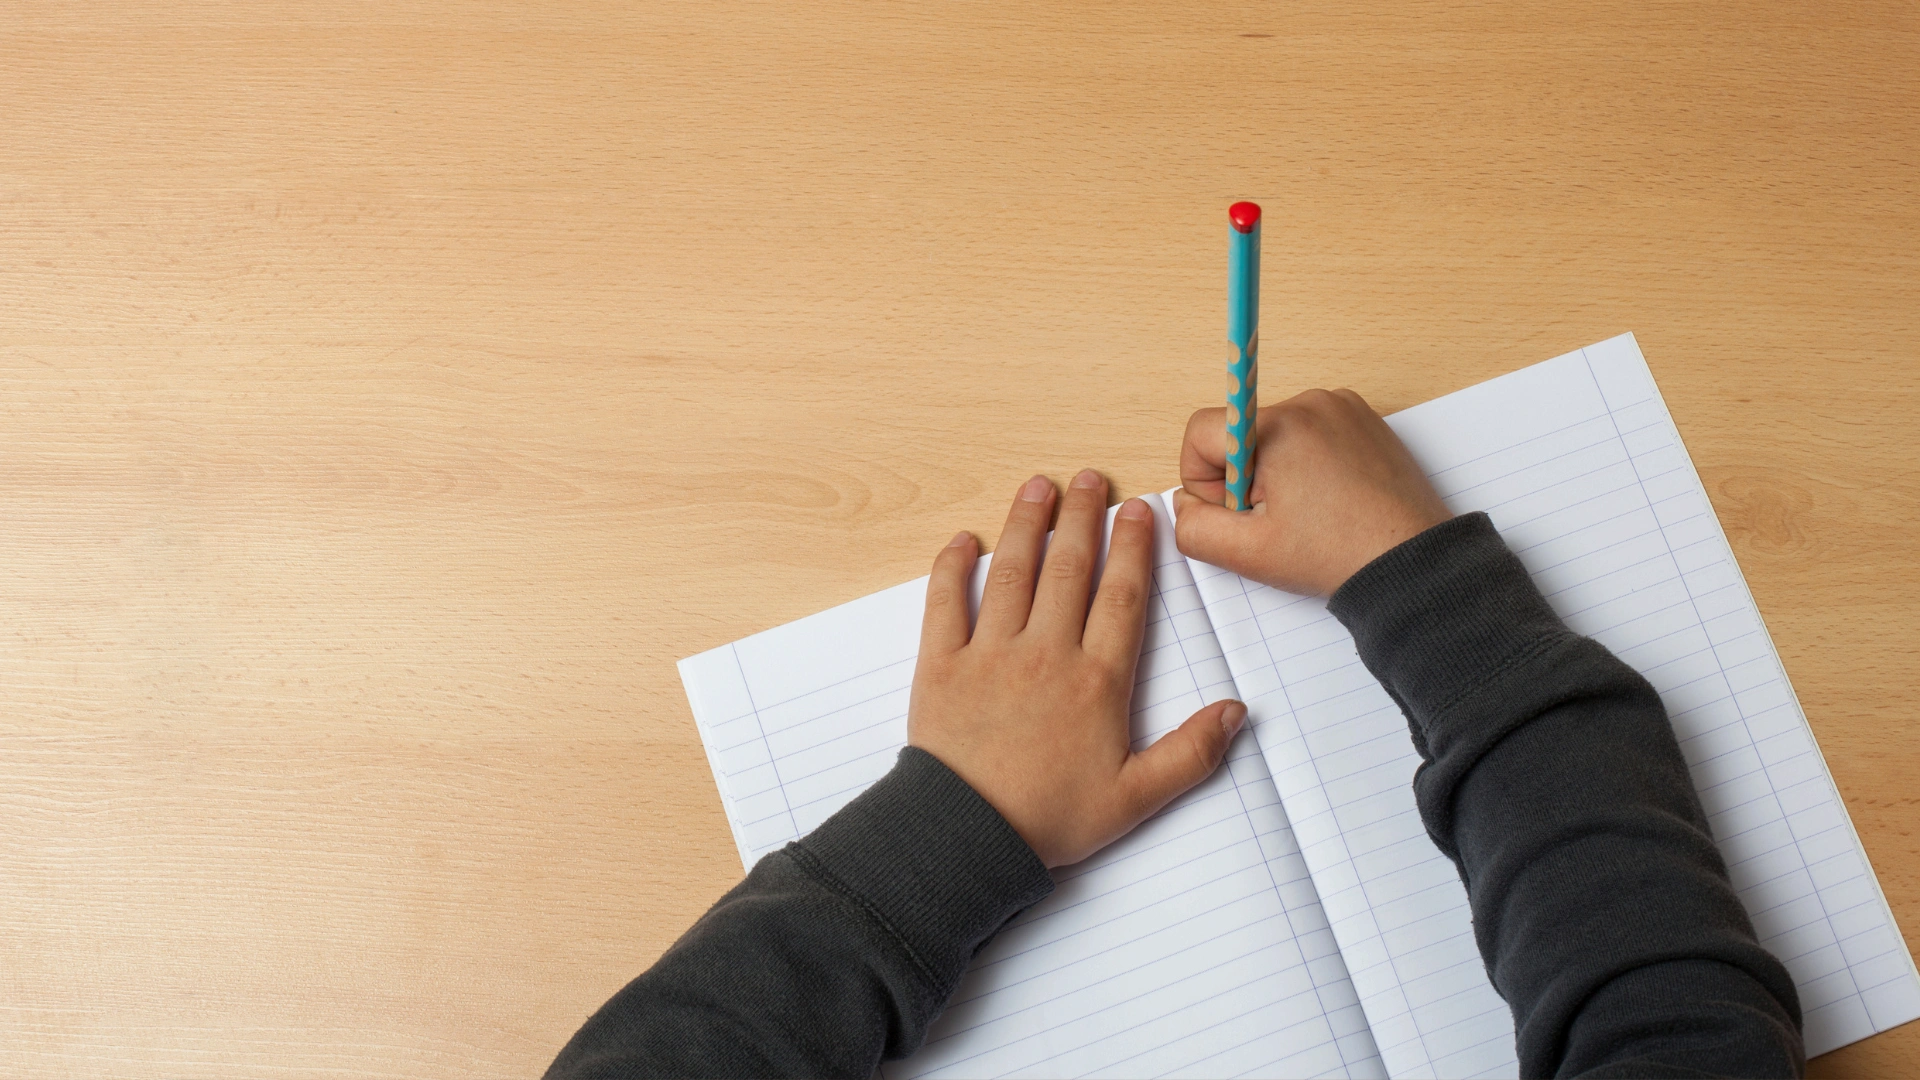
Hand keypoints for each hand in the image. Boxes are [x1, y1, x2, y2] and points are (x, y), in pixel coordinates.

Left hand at [909, 471, 1246, 867]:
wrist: (969, 837)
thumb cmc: (1050, 819)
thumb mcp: (1136, 798)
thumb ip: (1191, 753)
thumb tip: (1237, 712)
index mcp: (1097, 682)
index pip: (1123, 597)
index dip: (1134, 548)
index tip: (1139, 510)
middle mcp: (1046, 654)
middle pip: (1070, 569)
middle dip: (1082, 518)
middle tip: (1089, 480)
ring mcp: (990, 655)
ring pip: (1013, 573)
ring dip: (1026, 525)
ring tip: (1037, 487)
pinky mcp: (941, 666)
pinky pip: (945, 603)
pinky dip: (952, 568)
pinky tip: (963, 541)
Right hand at [1175, 388, 1452, 596]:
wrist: (1412, 562)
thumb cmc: (1340, 555)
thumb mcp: (1249, 553)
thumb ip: (1195, 527)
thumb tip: (1185, 504)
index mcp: (1278, 426)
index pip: (1201, 431)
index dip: (1205, 480)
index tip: (1239, 509)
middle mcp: (1310, 402)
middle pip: (1238, 433)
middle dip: (1245, 477)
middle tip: (1280, 519)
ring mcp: (1341, 406)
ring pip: (1273, 434)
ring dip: (1276, 471)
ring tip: (1310, 511)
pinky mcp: (1362, 417)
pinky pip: (1309, 432)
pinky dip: (1307, 462)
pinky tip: (1329, 498)